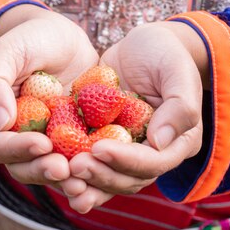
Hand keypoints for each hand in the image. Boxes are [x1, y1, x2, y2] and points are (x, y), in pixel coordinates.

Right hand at [0, 5, 98, 194]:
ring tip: (84, 178)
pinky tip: (105, 168)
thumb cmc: (29, 39)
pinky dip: (89, 169)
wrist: (63, 38)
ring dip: (66, 178)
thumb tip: (1, 123)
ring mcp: (46, 143)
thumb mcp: (8, 52)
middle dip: (43, 169)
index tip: (42, 143)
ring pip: (51, 170)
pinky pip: (79, 162)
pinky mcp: (72, 143)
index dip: (18, 149)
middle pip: (23, 166)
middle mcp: (17, 139)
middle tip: (64, 168)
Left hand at [66, 21, 208, 212]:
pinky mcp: (100, 142)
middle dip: (100, 175)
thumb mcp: (176, 70)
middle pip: (126, 178)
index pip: (153, 162)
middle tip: (74, 166)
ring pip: (105, 178)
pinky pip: (86, 161)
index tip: (100, 148)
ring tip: (61, 177)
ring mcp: (124, 151)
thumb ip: (180, 105)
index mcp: (177, 142)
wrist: (141, 46)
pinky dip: (70, 170)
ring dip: (84, 183)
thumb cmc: (165, 52)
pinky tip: (50, 169)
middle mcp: (150, 154)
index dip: (126, 160)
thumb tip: (160, 142)